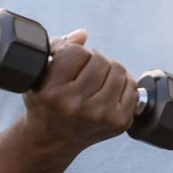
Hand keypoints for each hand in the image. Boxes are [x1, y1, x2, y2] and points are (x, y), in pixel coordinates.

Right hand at [19, 29, 139, 152]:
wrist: (52, 139)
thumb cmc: (47, 101)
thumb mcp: (39, 73)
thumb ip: (58, 46)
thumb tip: (83, 34)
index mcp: (51, 92)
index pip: (76, 52)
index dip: (74, 53)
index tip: (69, 63)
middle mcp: (74, 106)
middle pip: (100, 60)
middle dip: (93, 60)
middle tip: (84, 73)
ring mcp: (99, 115)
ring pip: (119, 70)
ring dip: (110, 70)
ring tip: (97, 81)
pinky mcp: (119, 121)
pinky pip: (132, 87)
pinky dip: (123, 84)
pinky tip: (108, 91)